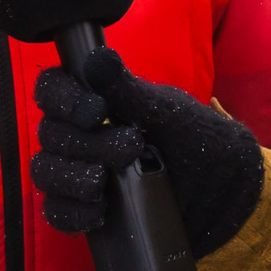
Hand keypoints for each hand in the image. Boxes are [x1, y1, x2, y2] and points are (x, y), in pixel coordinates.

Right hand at [31, 47, 267, 255]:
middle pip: (49, 134)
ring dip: (70, 177)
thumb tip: (96, 57)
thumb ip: (128, 89)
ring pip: (46, 173)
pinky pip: (58, 213)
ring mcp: (81, 174)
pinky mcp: (87, 211)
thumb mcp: (166, 112)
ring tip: (103, 181)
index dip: (61, 98)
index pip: (52, 90)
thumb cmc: (196, 139)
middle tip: (130, 147)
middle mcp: (81, 136)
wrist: (224, 191)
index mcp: (95, 101)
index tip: (95, 110)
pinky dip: (72, 213)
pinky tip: (98, 211)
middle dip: (86, 142)